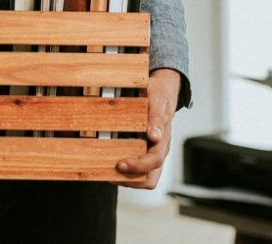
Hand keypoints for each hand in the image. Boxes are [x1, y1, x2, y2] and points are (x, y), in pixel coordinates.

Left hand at [115, 68, 180, 188]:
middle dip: (129, 179)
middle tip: (111, 171)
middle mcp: (159, 150)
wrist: (163, 92)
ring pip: (143, 179)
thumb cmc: (159, 96)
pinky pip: (136, 172)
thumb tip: (154, 136)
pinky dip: (123, 173)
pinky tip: (109, 165)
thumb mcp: (157, 100)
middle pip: (149, 179)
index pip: (154, 161)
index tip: (120, 164)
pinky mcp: (143, 153)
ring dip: (125, 179)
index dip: (138, 166)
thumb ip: (156, 118)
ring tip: (107, 171)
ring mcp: (151, 153)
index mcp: (163, 139)